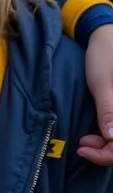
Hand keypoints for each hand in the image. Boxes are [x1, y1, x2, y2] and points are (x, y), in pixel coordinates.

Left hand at [80, 24, 112, 164]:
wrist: (106, 37)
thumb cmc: (104, 57)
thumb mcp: (102, 84)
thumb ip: (109, 111)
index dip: (107, 155)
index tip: (83, 150)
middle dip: (106, 152)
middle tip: (82, 146)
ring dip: (108, 147)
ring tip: (86, 141)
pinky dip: (110, 137)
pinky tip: (95, 135)